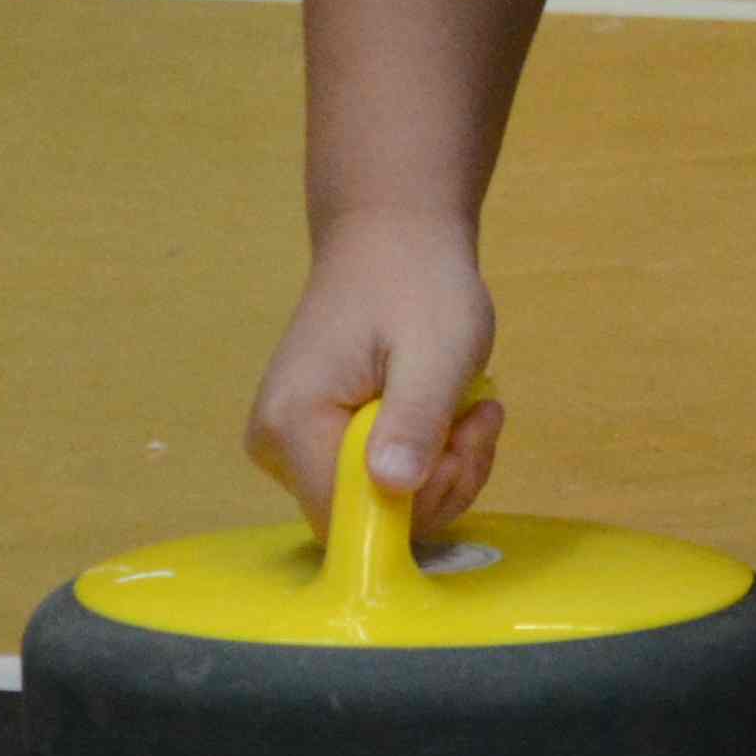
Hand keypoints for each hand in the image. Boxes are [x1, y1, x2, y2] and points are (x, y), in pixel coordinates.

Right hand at [243, 219, 502, 540]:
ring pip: (382, 503)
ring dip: (444, 467)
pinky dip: (430, 458)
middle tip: (478, 418)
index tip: (462, 441)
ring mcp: (293, 445)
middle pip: (366, 516)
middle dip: (440, 480)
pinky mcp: (317, 441)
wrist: (393, 235)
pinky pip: (380, 480)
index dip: (418, 502)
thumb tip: (391, 489)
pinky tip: (451, 412)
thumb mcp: (437, 351)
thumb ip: (414, 420)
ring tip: (471, 407)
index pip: (350, 520)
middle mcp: (277, 446)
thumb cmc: (416, 282)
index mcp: (292, 425)